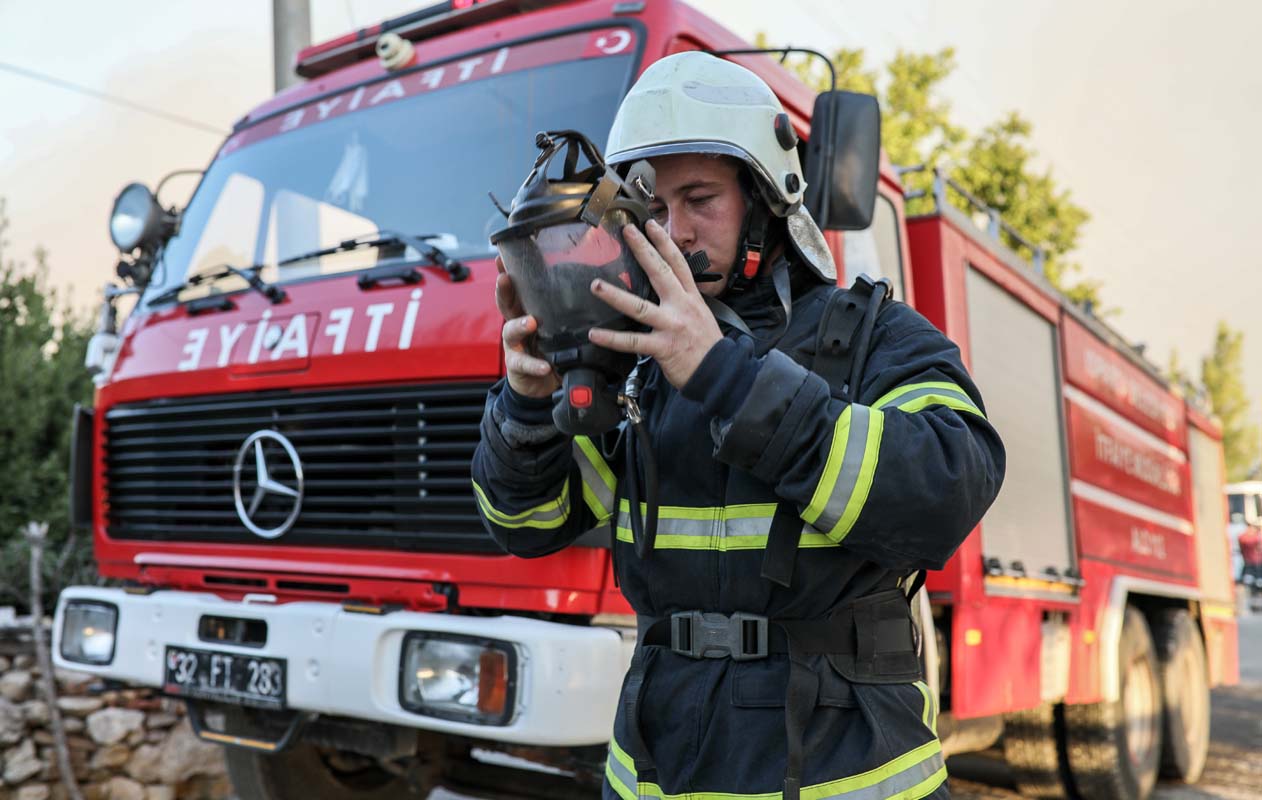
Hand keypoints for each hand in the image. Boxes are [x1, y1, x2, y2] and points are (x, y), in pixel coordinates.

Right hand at [495, 256, 559, 398]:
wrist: (541, 383)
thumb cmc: (550, 348)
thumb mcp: (557, 326)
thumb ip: (567, 309)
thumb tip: (596, 282)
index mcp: (526, 312)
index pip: (516, 289)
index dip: (508, 273)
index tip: (501, 258)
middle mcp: (516, 325)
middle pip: (505, 304)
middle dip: (503, 290)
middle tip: (504, 279)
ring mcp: (514, 346)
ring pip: (510, 332)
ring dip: (519, 325)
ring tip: (530, 322)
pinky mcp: (518, 366)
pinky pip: (524, 364)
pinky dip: (534, 364)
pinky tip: (544, 366)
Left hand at [588, 220, 722, 388]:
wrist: (721, 373)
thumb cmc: (708, 346)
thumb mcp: (701, 315)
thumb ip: (683, 301)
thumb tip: (668, 290)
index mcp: (691, 298)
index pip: (678, 263)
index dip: (664, 242)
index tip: (651, 225)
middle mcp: (681, 307)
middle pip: (660, 273)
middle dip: (644, 250)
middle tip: (627, 232)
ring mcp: (671, 326)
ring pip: (639, 307)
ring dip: (615, 295)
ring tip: (596, 285)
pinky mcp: (663, 347)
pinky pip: (633, 342)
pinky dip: (612, 338)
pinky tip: (595, 334)